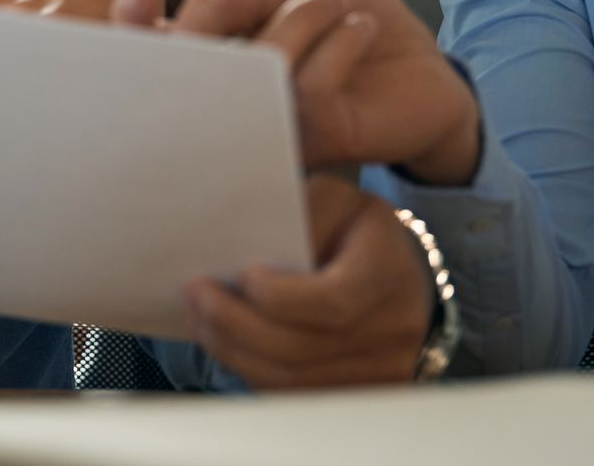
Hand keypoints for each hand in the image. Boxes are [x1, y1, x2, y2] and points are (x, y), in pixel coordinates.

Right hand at [165, 0, 478, 182]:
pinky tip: (359, 30)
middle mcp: (227, 108)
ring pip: (251, 74)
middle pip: (182, 74)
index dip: (127, 30)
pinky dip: (335, 42)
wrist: (421, 66)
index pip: (146, 57)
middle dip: (203, 19)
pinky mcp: (313, 144)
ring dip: (296, 20)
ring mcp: (266, 131)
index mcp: (208, 64)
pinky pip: (307, 90)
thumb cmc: (345, 24)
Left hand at [184, 174, 434, 387]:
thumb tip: (245, 241)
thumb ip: (299, 212)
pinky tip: (224, 341)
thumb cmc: (355, 229)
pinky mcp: (356, 394)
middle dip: (235, 324)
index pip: (331, 303)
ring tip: (198, 318)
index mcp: (387, 274)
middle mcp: (392, 331)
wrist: (398, 273)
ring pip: (290, 380)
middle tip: (195, 295)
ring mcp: (378, 372)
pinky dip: (251, 368)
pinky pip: (293, 393)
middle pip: (300, 348)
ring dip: (232, 350)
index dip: (279, 297)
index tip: (243, 275)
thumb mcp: (334, 199)